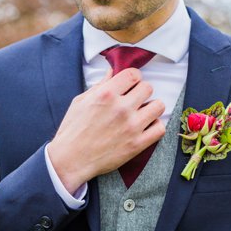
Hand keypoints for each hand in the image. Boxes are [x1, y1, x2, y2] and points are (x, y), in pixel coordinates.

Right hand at [46, 69, 165, 191]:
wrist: (71, 160)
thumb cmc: (73, 130)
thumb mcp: (80, 102)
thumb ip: (100, 85)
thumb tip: (112, 70)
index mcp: (106, 94)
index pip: (133, 74)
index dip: (134, 78)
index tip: (131, 84)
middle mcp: (121, 108)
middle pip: (148, 88)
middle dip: (142, 92)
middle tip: (135, 100)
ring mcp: (131, 126)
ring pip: (158, 106)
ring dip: (152, 108)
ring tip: (142, 113)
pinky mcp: (137, 144)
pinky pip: (160, 128)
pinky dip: (155, 126)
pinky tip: (146, 127)